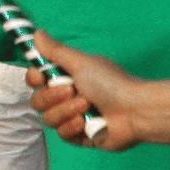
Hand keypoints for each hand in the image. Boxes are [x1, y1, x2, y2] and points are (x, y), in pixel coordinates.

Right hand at [27, 36, 147, 148]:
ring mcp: (72, 117)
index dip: (35, 78)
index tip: (42, 76)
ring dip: (66, 110)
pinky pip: (61, 134)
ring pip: (48, 119)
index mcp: (67, 77)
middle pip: (37, 101)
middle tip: (73, 90)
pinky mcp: (80, 136)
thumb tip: (36, 33)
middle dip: (53, 96)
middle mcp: (67, 97)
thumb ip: (56, 51)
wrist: (135, 110)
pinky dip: (72, 127)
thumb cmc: (111, 83)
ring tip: (88, 105)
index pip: (35, 79)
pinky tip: (86, 123)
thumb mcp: (81, 63)